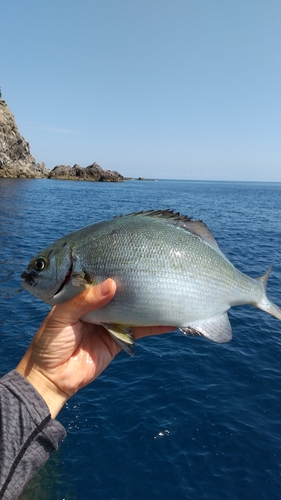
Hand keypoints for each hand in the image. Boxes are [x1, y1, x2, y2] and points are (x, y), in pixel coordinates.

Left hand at [16, 279, 172, 417]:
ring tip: (169, 290)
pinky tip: (171, 319)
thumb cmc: (49, 344)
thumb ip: (84, 301)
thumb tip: (111, 284)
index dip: (113, 269)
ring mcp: (110, 323)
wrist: (52, 379)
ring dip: (149, 303)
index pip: (100, 278)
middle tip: (154, 270)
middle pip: (120, 292)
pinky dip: (156, 326)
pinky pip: (140, 330)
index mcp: (80, 297)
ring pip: (133, 309)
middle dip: (135, 283)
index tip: (130, 257)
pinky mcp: (119, 340)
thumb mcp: (61, 317)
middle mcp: (97, 307)